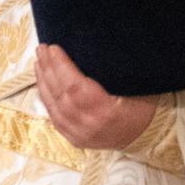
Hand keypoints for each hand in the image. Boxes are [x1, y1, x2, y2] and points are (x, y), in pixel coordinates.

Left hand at [36, 44, 158, 151]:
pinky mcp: (73, 138)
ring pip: (53, 106)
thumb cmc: (144, 107)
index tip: (54, 48)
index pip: (75, 86)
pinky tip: (42, 82)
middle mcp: (89, 126)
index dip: (61, 66)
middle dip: (48, 69)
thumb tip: (91, 45)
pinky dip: (46, 97)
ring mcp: (79, 135)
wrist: (145, 136)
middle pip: (61, 95)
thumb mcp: (137, 87)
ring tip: (39, 61)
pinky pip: (53, 117)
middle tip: (42, 49)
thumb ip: (113, 72)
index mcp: (107, 112)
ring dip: (43, 82)